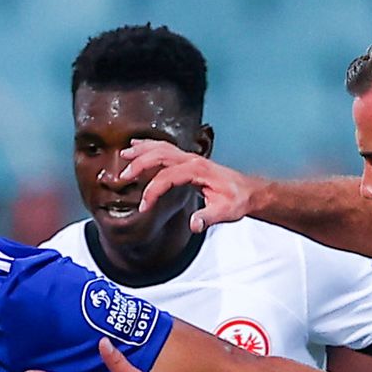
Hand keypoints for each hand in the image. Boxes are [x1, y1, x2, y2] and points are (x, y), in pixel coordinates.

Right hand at [116, 140, 255, 231]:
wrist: (247, 191)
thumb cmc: (236, 200)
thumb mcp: (224, 212)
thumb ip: (207, 218)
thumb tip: (194, 225)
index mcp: (198, 170)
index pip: (167, 176)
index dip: (153, 191)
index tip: (144, 206)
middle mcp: (193, 160)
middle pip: (161, 154)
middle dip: (140, 164)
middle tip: (124, 176)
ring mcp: (190, 158)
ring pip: (162, 147)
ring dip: (142, 150)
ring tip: (125, 154)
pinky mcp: (189, 160)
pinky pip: (166, 148)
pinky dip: (150, 146)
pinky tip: (139, 146)